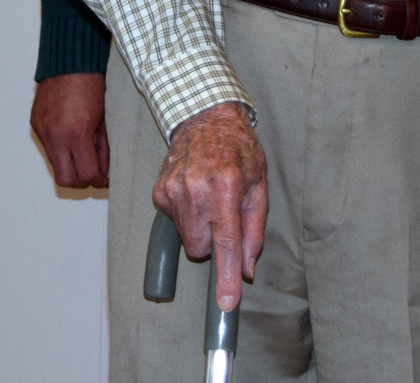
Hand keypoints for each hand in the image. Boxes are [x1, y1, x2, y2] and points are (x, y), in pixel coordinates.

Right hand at [31, 72, 109, 187]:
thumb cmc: (91, 84)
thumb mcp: (105, 117)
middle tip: (94, 173)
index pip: (86, 174)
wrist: (69, 62)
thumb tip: (105, 169)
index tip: (105, 178)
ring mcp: (43, 131)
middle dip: (82, 180)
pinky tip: (71, 139)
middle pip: (67, 180)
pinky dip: (60, 150)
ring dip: (70, 166)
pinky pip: (48, 148)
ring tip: (83, 154)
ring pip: (55, 166)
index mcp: (77, 133)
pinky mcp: (36, 125)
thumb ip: (104, 146)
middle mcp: (56, 136)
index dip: (98, 180)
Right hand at [153, 101, 267, 310]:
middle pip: (201, 249)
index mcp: (228, 187)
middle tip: (223, 214)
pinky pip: (174, 223)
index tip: (227, 302)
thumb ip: (254, 230)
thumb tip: (248, 268)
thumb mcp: (259, 184)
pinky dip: (186, 215)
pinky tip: (194, 190)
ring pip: (187, 239)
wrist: (206, 118)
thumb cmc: (238, 149)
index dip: (228, 277)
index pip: (227, 243)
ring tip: (209, 197)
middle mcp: (198, 189)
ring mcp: (175, 191)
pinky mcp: (160, 192)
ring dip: (200, 227)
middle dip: (214, 241)